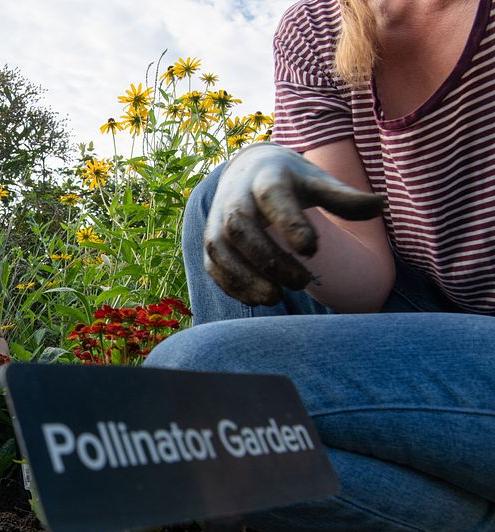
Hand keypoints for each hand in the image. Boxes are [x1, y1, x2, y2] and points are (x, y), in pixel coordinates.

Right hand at [204, 143, 383, 305]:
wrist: (246, 173)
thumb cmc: (289, 182)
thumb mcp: (317, 182)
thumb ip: (344, 198)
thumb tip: (381, 204)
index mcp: (266, 178)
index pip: (273, 197)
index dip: (289, 223)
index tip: (312, 249)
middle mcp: (234, 198)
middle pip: (240, 228)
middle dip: (268, 258)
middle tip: (303, 282)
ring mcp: (216, 222)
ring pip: (221, 251)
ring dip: (246, 278)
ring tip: (277, 298)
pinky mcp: (210, 244)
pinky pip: (215, 267)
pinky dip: (234, 286)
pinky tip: (261, 299)